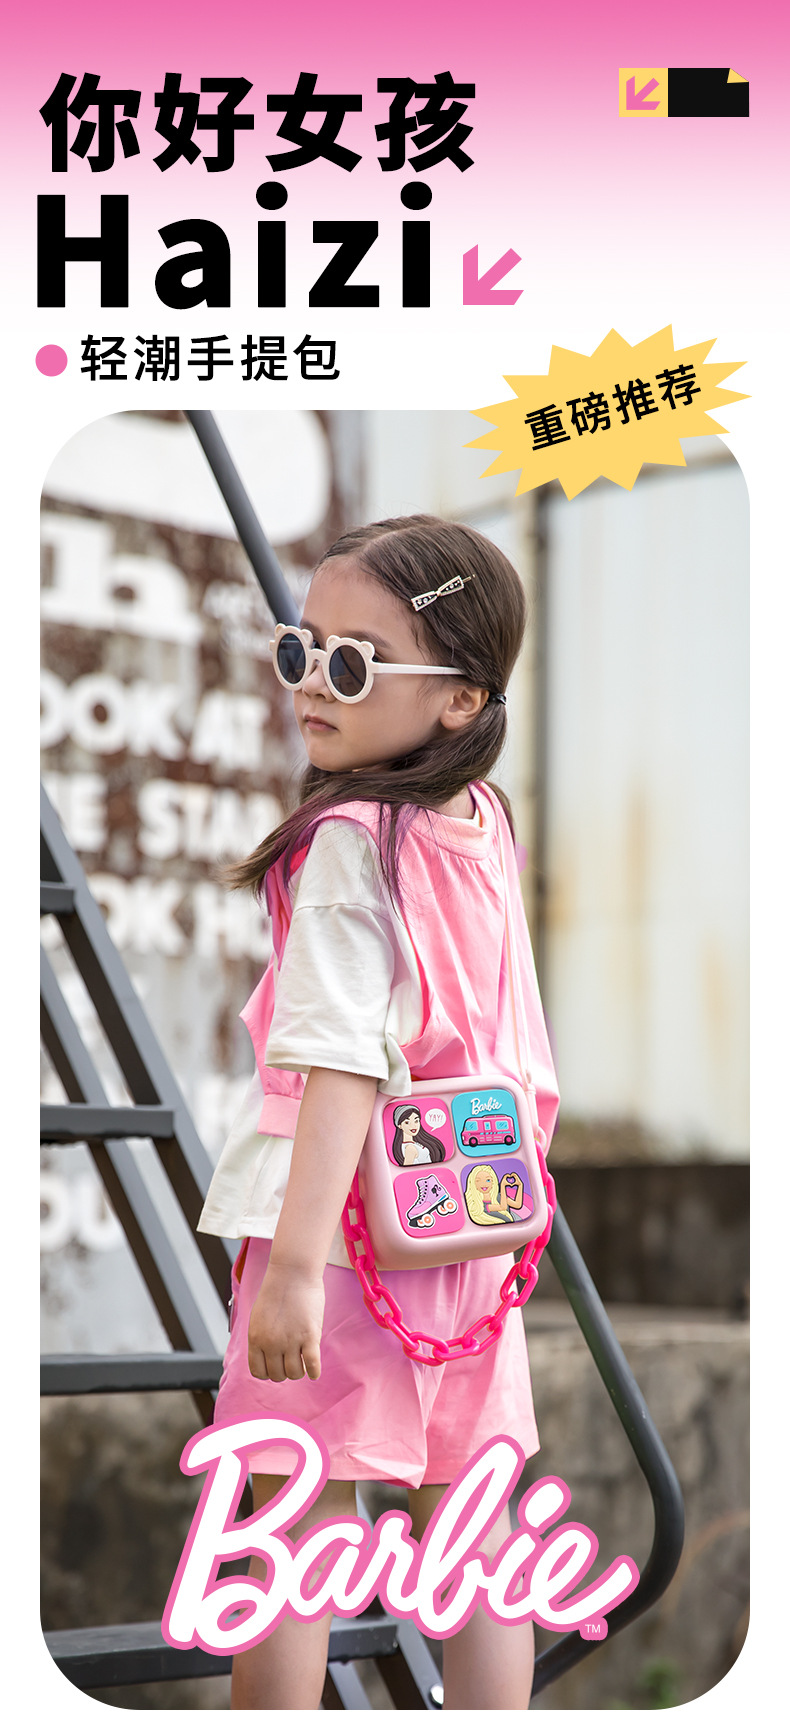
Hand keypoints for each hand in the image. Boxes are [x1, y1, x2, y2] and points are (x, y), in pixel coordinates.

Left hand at [247, 1263, 324, 1382]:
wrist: (292, 1272)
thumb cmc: (276, 1290)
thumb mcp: (258, 1317)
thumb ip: (261, 1337)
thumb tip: (267, 1355)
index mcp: (255, 1339)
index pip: (259, 1372)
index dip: (268, 1372)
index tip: (276, 1364)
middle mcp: (271, 1343)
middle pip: (278, 1375)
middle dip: (285, 1371)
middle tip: (292, 1360)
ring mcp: (290, 1341)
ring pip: (295, 1373)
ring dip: (299, 1371)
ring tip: (303, 1360)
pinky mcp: (310, 1337)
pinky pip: (312, 1365)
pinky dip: (314, 1372)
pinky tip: (314, 1369)